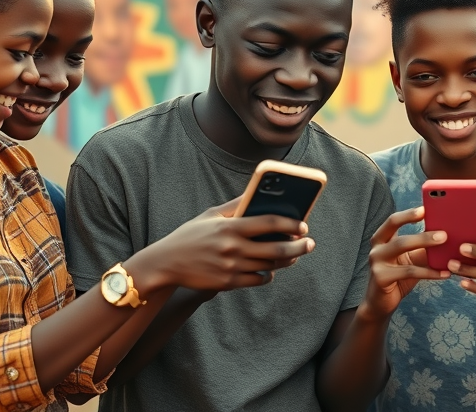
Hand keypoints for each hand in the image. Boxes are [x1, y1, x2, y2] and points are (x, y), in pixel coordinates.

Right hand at [134, 197, 313, 291]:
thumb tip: (257, 192)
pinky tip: (272, 269)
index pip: (269, 222)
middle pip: (277, 248)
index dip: (291, 223)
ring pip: (270, 265)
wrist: (165, 264)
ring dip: (287, 260)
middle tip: (310, 244)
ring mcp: (231, 267)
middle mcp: (233, 248)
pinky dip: (268, 275)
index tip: (303, 225)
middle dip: (299, 246)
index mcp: (231, 227)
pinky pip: (257, 280)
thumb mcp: (210, 215)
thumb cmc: (190, 236)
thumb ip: (236, 206)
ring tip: (295, 255)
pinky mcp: (228, 283)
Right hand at [363, 207, 449, 319]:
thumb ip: (424, 248)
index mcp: (382, 238)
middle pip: (396, 229)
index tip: (427, 209)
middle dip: (421, 228)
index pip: (393, 220)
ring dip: (425, 243)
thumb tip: (449, 237)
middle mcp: (376, 247)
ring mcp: (376, 262)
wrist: (380, 303)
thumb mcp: (412, 260)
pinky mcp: (381, 278)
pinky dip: (430, 272)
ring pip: (402, 247)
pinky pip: (410, 272)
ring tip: (445, 243)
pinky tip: (445, 273)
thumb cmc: (399, 277)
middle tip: (444, 233)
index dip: (409, 214)